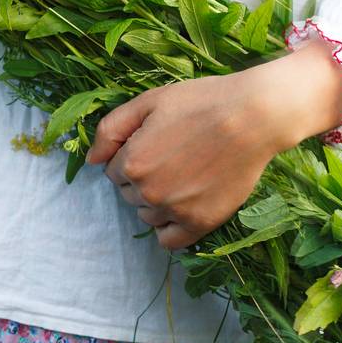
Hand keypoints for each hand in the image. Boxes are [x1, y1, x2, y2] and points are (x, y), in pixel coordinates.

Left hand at [85, 41, 341, 251]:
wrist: (251, 118)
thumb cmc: (199, 102)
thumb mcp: (148, 102)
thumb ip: (111, 129)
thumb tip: (90, 160)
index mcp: (132, 162)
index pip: (113, 171)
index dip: (130, 154)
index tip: (152, 142)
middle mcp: (149, 192)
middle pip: (128, 194)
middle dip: (140, 177)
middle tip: (169, 156)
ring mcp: (175, 211)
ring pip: (147, 216)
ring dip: (154, 201)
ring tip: (180, 175)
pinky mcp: (201, 224)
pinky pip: (169, 241)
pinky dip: (169, 228)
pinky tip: (180, 206)